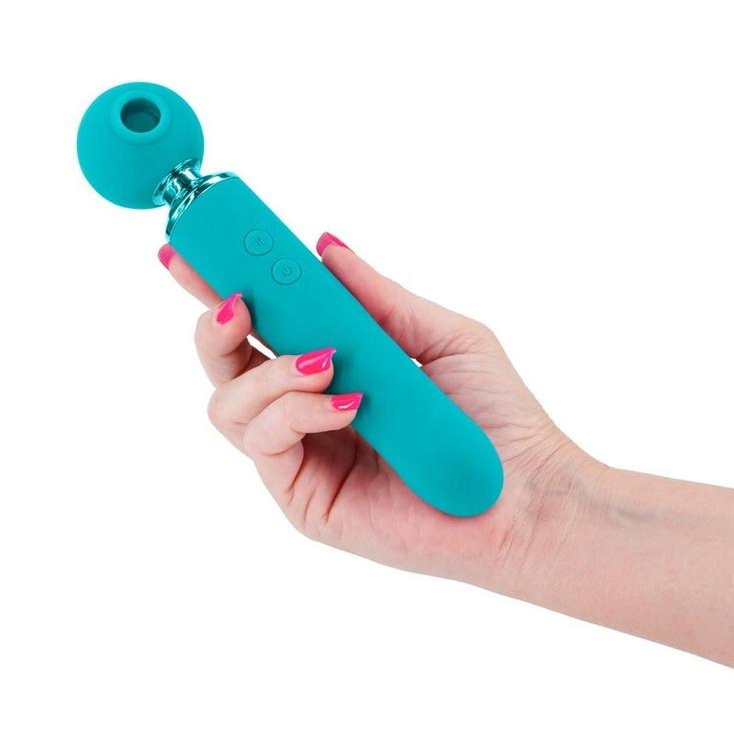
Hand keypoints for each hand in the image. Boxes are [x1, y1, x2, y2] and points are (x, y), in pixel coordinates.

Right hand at [158, 236, 593, 593]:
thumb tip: (324, 248)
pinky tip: (347, 402)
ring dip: (268, 372)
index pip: (259, 327)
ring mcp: (303, 458)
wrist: (529, 493)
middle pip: (223, 366)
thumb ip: (376, 298)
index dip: (218, 288)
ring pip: (230, 406)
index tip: (190, 249)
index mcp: (331, 370)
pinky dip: (297, 412)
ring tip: (328, 362)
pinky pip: (267, 445)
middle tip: (236, 300)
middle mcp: (305, 414)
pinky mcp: (306, 499)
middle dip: (215, 325)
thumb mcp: (438, 336)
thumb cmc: (495, 418)